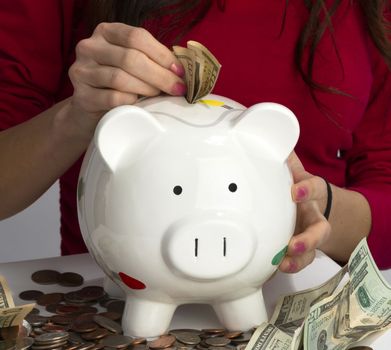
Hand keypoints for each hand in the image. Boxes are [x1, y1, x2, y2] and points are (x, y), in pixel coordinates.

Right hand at [68, 22, 185, 120]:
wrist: (90, 111)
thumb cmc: (118, 85)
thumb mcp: (133, 66)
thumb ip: (152, 61)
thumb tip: (182, 71)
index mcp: (107, 32)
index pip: (137, 36)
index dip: (162, 54)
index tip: (179, 72)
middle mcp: (90, 47)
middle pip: (130, 57)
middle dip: (159, 75)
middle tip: (176, 88)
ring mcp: (81, 70)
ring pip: (120, 78)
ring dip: (146, 88)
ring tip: (158, 95)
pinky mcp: (81, 96)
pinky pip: (112, 98)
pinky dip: (130, 101)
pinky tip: (138, 104)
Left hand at [279, 152, 330, 272]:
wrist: (312, 206)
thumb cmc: (297, 187)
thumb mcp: (293, 171)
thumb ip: (283, 158)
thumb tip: (266, 136)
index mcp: (309, 194)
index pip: (314, 188)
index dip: (306, 190)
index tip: (295, 191)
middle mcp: (312, 217)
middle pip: (320, 231)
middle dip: (308, 239)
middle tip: (293, 244)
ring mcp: (307, 236)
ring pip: (310, 252)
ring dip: (297, 260)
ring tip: (282, 264)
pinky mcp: (298, 250)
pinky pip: (296, 262)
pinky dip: (285, 266)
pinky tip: (270, 269)